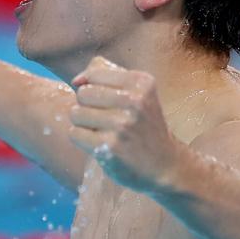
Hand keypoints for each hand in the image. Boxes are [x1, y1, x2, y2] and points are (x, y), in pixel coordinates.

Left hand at [70, 57, 181, 192]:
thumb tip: (76, 80)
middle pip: (82, 93)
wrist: (164, 165)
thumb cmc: (143, 125)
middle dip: (86, 106)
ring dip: (82, 124)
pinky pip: (75, 133)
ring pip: (76, 113)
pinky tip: (99, 144)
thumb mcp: (137, 93)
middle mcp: (134, 101)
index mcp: (141, 82)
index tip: (107, 102)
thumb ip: (106, 76)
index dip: (93, 88)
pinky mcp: (109, 146)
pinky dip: (82, 139)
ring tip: (102, 131)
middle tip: (104, 119)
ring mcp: (122, 125)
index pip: (94, 73)